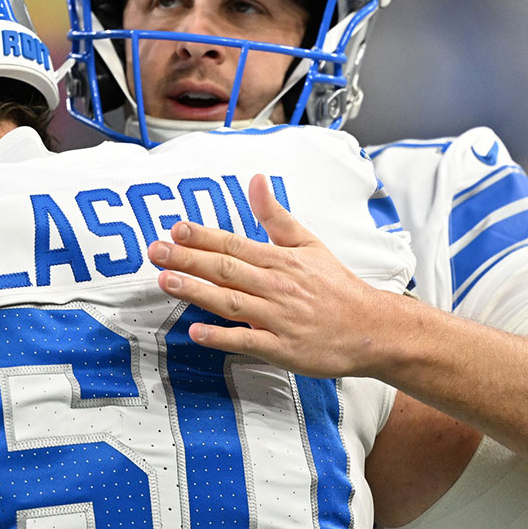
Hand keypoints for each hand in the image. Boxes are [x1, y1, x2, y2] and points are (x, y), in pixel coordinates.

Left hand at [146, 173, 399, 377]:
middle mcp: (276, 287)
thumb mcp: (309, 244)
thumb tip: (256, 180)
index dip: (202, 236)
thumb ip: (276, 216)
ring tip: (166, 282)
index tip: (176, 228)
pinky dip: (221, 337)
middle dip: (188, 259)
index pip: (234, 244)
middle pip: (226, 269)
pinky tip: (196, 332)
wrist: (371, 328)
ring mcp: (278, 318)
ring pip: (231, 302)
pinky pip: (247, 341)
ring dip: (196, 292)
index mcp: (280, 261)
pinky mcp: (282, 348)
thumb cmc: (336, 287)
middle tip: (156, 251)